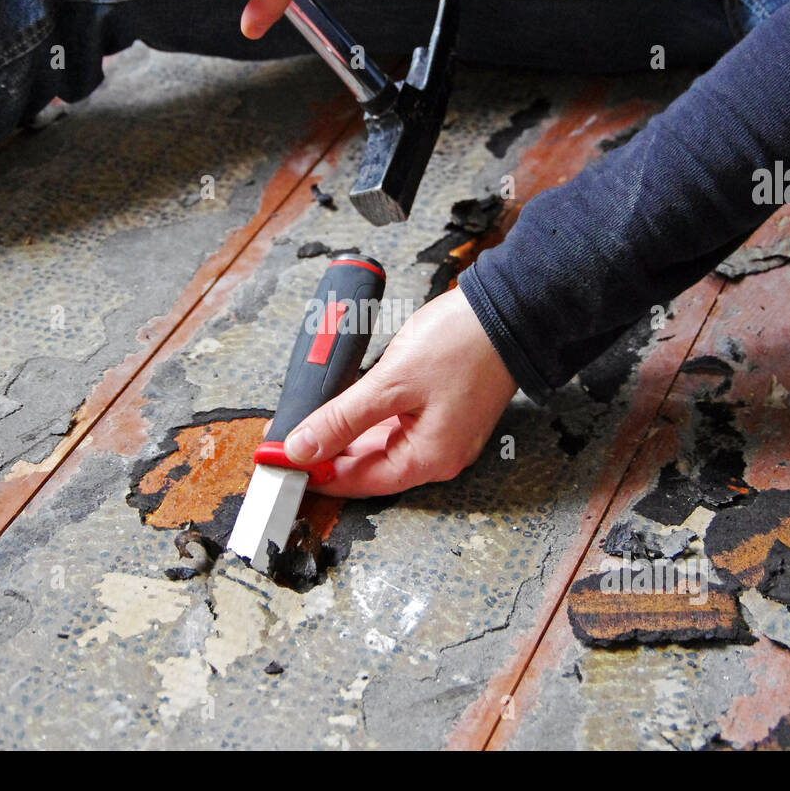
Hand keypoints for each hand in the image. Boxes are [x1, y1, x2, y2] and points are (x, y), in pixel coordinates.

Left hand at [281, 288, 518, 497]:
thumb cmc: (462, 345)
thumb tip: (302, 448)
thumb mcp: (390, 383)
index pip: (360, 481)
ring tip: (306, 419)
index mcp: (429, 458)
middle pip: (368, 466)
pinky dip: (364, 417)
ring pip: (378, 443)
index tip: (281, 461)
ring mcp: (441, 431)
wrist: (508, 309)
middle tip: (286, 437)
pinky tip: (340, 406)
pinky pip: (393, 424)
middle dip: (325, 452)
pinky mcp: (440, 408)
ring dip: (342, 433)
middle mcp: (438, 453)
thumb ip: (342, 419)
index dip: (317, 473)